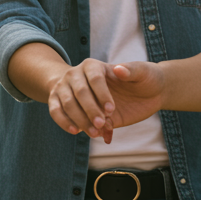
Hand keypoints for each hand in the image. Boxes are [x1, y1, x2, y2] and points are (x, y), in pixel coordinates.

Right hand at [47, 59, 165, 141]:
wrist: (143, 93)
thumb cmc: (143, 79)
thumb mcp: (143, 72)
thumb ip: (132, 70)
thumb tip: (119, 70)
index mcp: (93, 66)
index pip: (94, 78)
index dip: (102, 94)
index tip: (111, 110)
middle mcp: (78, 76)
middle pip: (79, 92)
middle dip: (90, 110)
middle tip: (102, 124)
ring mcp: (70, 91)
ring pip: (67, 104)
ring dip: (80, 120)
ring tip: (94, 132)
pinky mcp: (66, 105)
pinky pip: (57, 112)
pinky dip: (65, 122)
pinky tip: (76, 131)